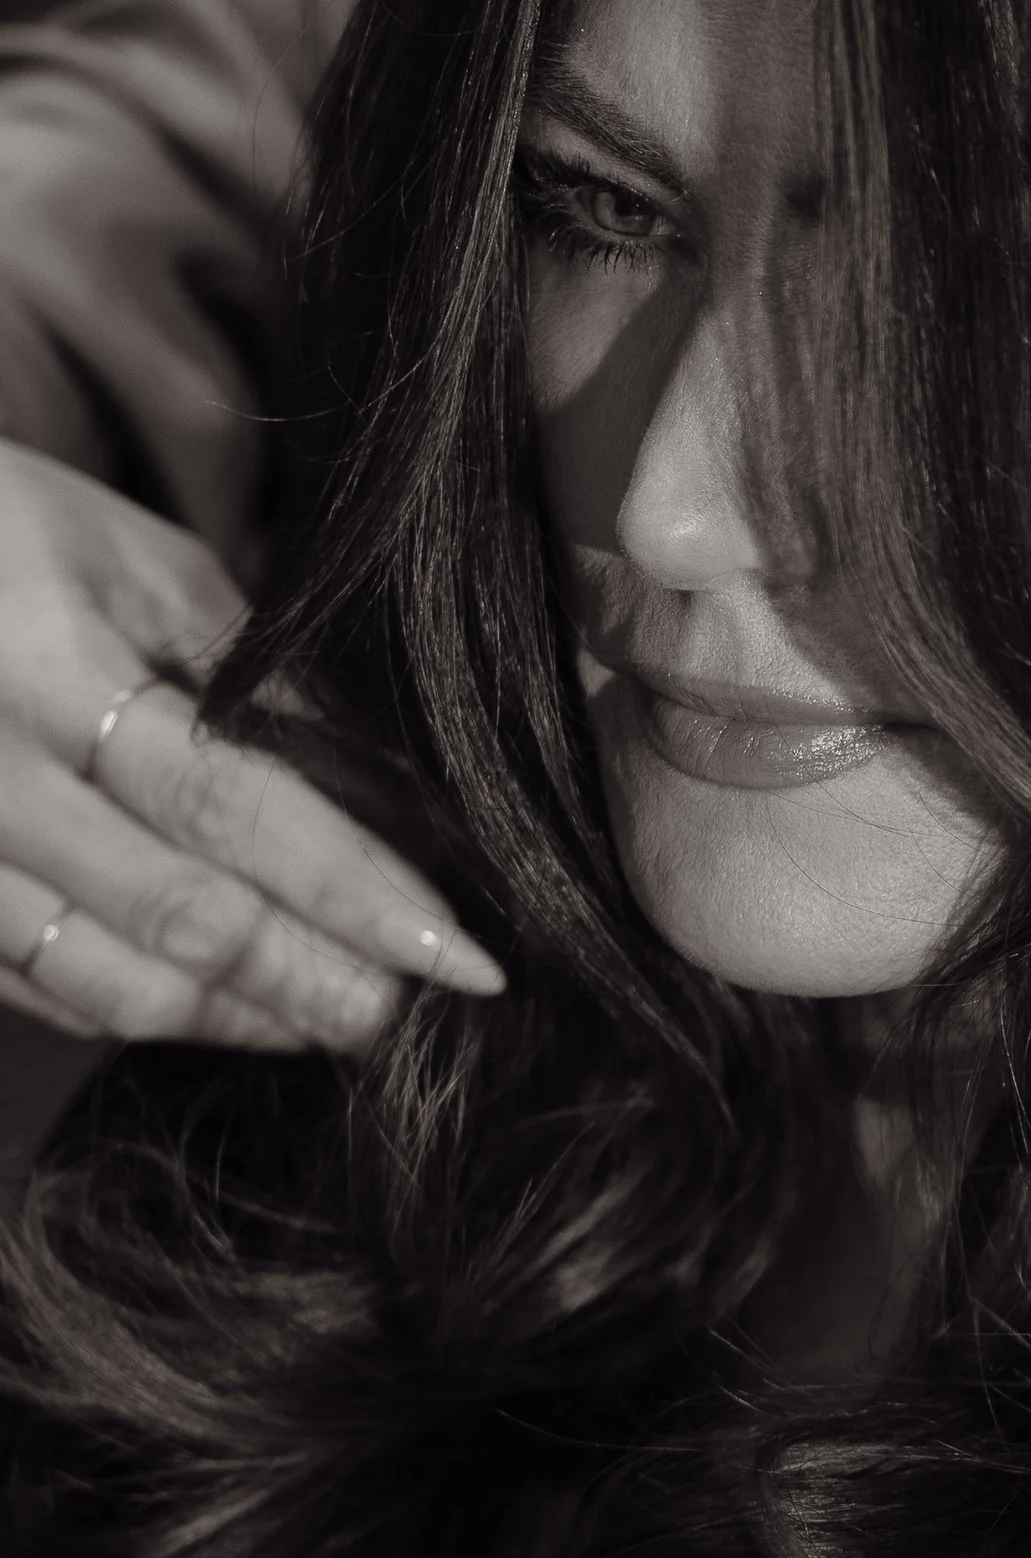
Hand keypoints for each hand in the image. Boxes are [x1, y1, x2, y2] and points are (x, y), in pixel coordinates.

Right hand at [0, 443, 500, 1051]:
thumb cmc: (9, 537)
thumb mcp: (142, 568)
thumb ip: (260, 685)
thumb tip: (398, 803)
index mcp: (46, 666)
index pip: (233, 803)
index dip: (355, 889)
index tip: (459, 951)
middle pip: (181, 913)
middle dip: (316, 978)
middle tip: (419, 1009)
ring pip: (110, 980)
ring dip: (245, 1016)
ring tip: (342, 1020)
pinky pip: (44, 991)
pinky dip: (151, 1011)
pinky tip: (234, 1009)